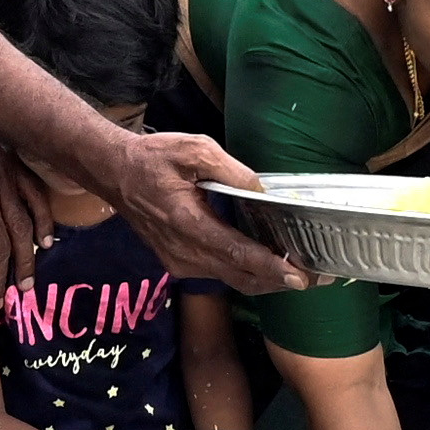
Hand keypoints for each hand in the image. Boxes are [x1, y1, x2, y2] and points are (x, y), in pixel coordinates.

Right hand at [104, 130, 306, 293]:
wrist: (113, 173)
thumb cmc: (152, 158)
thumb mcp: (193, 148)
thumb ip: (230, 170)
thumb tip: (261, 190)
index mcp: (188, 223)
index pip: (236, 252)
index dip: (269, 266)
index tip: (298, 276)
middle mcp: (184, 252)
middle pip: (240, 276)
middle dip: (278, 281)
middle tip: (315, 278)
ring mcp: (180, 263)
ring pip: (231, 280)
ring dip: (265, 281)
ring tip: (298, 275)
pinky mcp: (178, 264)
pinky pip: (219, 274)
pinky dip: (245, 273)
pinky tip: (266, 266)